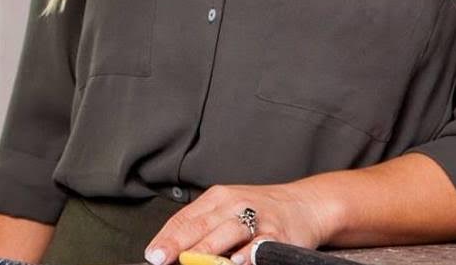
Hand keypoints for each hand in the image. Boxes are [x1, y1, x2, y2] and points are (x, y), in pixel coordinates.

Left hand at [143, 181, 342, 264]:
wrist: (302, 205)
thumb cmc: (259, 210)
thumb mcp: (227, 209)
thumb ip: (203, 226)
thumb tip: (172, 250)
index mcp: (218, 198)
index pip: (186, 218)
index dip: (168, 238)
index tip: (153, 254)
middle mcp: (235, 205)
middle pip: (203, 225)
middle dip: (180, 245)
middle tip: (162, 259)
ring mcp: (257, 219)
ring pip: (228, 232)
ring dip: (209, 249)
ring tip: (192, 261)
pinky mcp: (278, 235)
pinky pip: (260, 245)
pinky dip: (248, 253)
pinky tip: (238, 261)